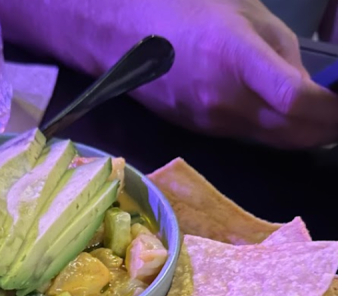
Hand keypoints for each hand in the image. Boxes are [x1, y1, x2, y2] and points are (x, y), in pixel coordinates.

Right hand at [136, 0, 337, 147]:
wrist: (121, 33)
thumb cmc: (182, 5)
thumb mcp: (244, 11)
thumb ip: (280, 51)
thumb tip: (304, 86)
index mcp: (235, 58)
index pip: (296, 101)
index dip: (333, 110)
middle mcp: (223, 100)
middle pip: (289, 133)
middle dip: (326, 129)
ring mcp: (209, 121)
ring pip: (270, 141)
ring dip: (303, 134)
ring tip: (323, 118)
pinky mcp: (199, 130)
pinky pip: (247, 138)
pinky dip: (274, 132)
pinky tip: (284, 118)